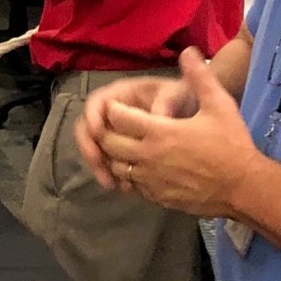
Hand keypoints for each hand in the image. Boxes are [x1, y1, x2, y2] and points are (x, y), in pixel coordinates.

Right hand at [75, 73, 197, 188]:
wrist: (193, 113)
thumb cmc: (183, 97)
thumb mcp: (177, 94)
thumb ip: (165, 103)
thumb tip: (157, 118)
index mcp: (120, 96)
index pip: (95, 103)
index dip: (92, 117)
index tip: (97, 132)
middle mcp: (111, 114)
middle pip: (87, 130)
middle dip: (90, 149)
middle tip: (98, 165)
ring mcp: (114, 134)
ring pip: (96, 151)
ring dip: (100, 167)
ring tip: (111, 183)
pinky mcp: (121, 151)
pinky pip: (110, 164)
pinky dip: (114, 175)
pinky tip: (125, 187)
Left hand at [92, 49, 259, 215]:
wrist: (244, 187)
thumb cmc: (232, 144)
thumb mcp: (219, 104)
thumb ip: (200, 77)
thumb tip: (188, 51)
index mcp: (159, 132)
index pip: (118, 117)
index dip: (115, 109)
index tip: (120, 106)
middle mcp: (148, 156)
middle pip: (109, 143)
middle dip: (107, 132)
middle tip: (117, 126)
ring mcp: (150, 180)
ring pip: (117, 167)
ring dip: (117, 156)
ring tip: (128, 147)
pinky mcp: (157, 198)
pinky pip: (133, 185)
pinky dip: (131, 176)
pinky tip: (143, 169)